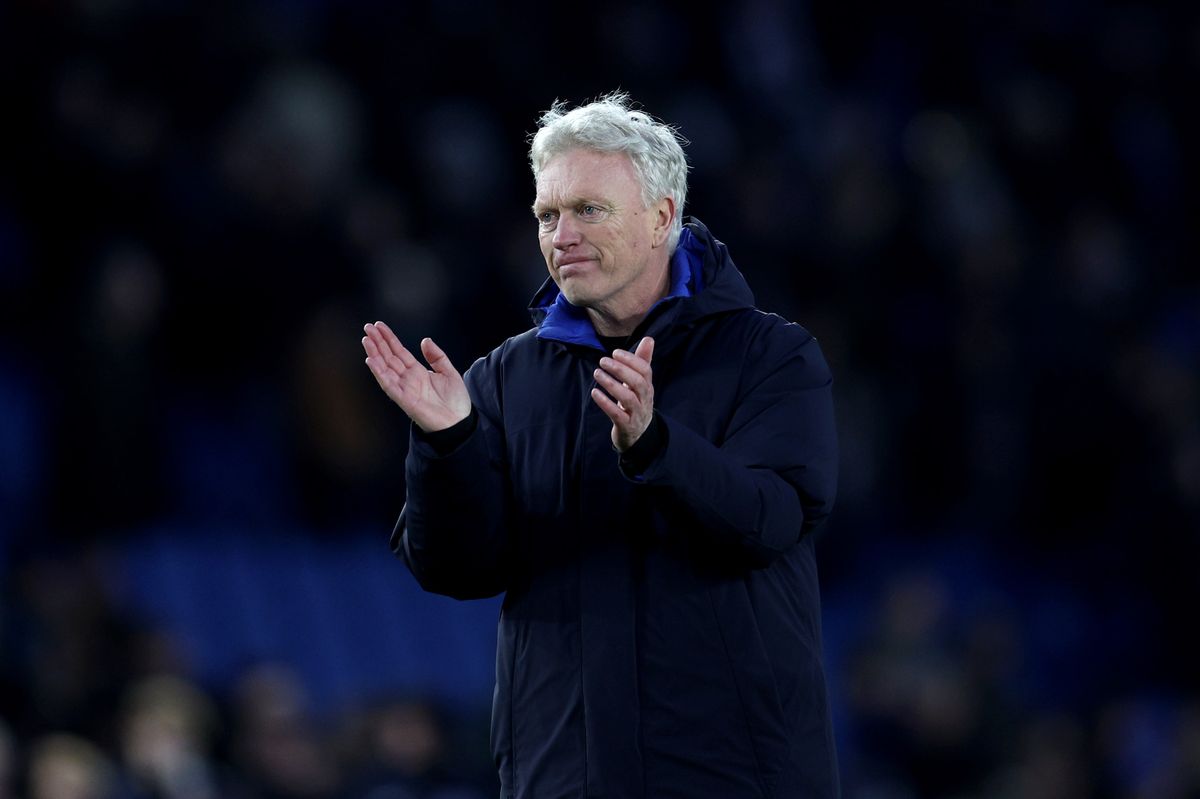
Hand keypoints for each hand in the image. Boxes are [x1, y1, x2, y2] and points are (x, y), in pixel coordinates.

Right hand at [362, 321, 470, 431]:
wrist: (459, 422)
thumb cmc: (455, 401)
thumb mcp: (449, 372)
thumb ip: (437, 356)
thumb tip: (425, 340)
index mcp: (417, 372)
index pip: (399, 352)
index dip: (389, 339)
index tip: (379, 326)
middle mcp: (408, 379)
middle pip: (389, 357)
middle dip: (378, 342)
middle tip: (367, 327)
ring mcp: (404, 389)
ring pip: (385, 368)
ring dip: (375, 354)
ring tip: (366, 340)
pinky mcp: (404, 399)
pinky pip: (388, 385)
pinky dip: (379, 373)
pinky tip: (371, 361)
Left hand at [591, 336, 654, 451]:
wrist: (638, 435)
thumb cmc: (636, 403)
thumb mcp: (640, 383)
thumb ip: (643, 361)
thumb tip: (649, 339)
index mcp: (648, 387)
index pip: (645, 370)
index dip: (631, 360)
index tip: (615, 352)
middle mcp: (644, 399)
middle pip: (638, 382)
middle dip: (620, 369)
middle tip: (603, 361)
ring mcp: (636, 413)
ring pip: (627, 398)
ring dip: (611, 384)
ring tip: (597, 373)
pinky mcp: (626, 425)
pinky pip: (617, 414)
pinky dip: (605, 402)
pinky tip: (595, 392)